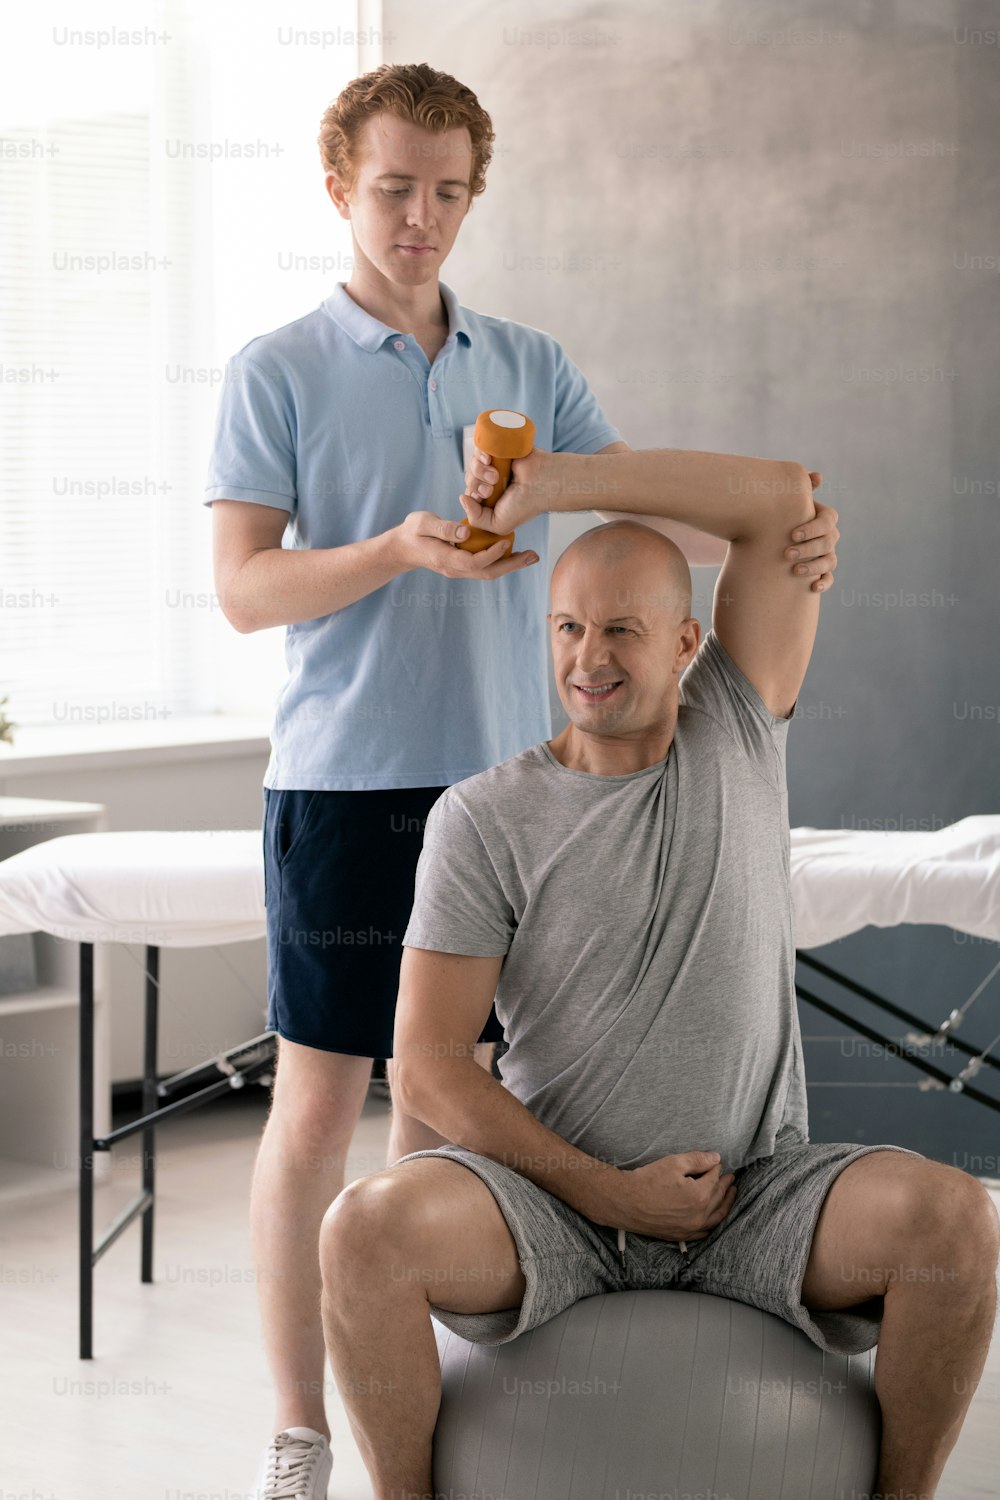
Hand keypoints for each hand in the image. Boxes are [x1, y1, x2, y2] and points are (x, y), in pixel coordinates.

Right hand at [391, 509, 539, 577]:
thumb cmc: (411, 532)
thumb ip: (443, 527)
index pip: (473, 562)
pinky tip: (514, 553)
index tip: (506, 540)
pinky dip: (501, 561)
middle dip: (512, 565)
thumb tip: (466, 531)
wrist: (402, 548)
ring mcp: (459, 570)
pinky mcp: (462, 566)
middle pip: (487, 573)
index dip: (492, 554)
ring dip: (510, 565)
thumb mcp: (422, 523)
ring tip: (530, 557)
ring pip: (488, 573)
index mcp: (445, 559)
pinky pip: (485, 567)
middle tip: (533, 556)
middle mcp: (455, 569)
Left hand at [459, 445, 562, 536]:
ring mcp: (495, 464)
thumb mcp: (498, 524)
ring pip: (473, 465)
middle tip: (491, 488)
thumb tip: (462, 497)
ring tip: (495, 476)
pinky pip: (480, 448)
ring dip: (480, 471)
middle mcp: (492, 481)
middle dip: (476, 485)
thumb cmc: (524, 505)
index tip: (483, 498)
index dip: (472, 496)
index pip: (469, 494)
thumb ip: (476, 519)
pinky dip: (480, 453)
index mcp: (491, 499)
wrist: (541, 484)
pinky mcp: (499, 448)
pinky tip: (488, 459)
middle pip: (470, 479)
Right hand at [599, 1150, 736, 1242]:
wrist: (625, 1202)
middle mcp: (699, 1215)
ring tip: (731, 1195)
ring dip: (726, 1204)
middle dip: (726, 1185)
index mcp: (700, 1196)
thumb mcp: (673, 1162)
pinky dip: (713, 1223)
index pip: (714, 1178)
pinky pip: (704, 1232)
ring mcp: (690, 1228)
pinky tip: (714, 1217)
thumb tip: (716, 1159)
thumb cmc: (647, 1180)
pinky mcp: (681, 1235)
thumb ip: (698, 1159)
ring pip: (717, 1217)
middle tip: (731, 1177)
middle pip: (718, 1197)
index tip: (716, 1162)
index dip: (716, 1168)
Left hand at [786, 473, 838, 592]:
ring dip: (814, 566)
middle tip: (787, 553)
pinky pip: (829, 578)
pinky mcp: (822, 572)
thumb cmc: (777, 517)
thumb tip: (818, 476)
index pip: (829, 519)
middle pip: (828, 541)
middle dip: (809, 548)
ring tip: (795, 570)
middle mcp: (828, 536)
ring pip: (830, 560)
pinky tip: (812, 587)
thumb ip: (798, 487)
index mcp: (822, 517)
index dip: (813, 527)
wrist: (767, 540)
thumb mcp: (783, 502)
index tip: (792, 534)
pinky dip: (824, 583)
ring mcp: (827, 554)